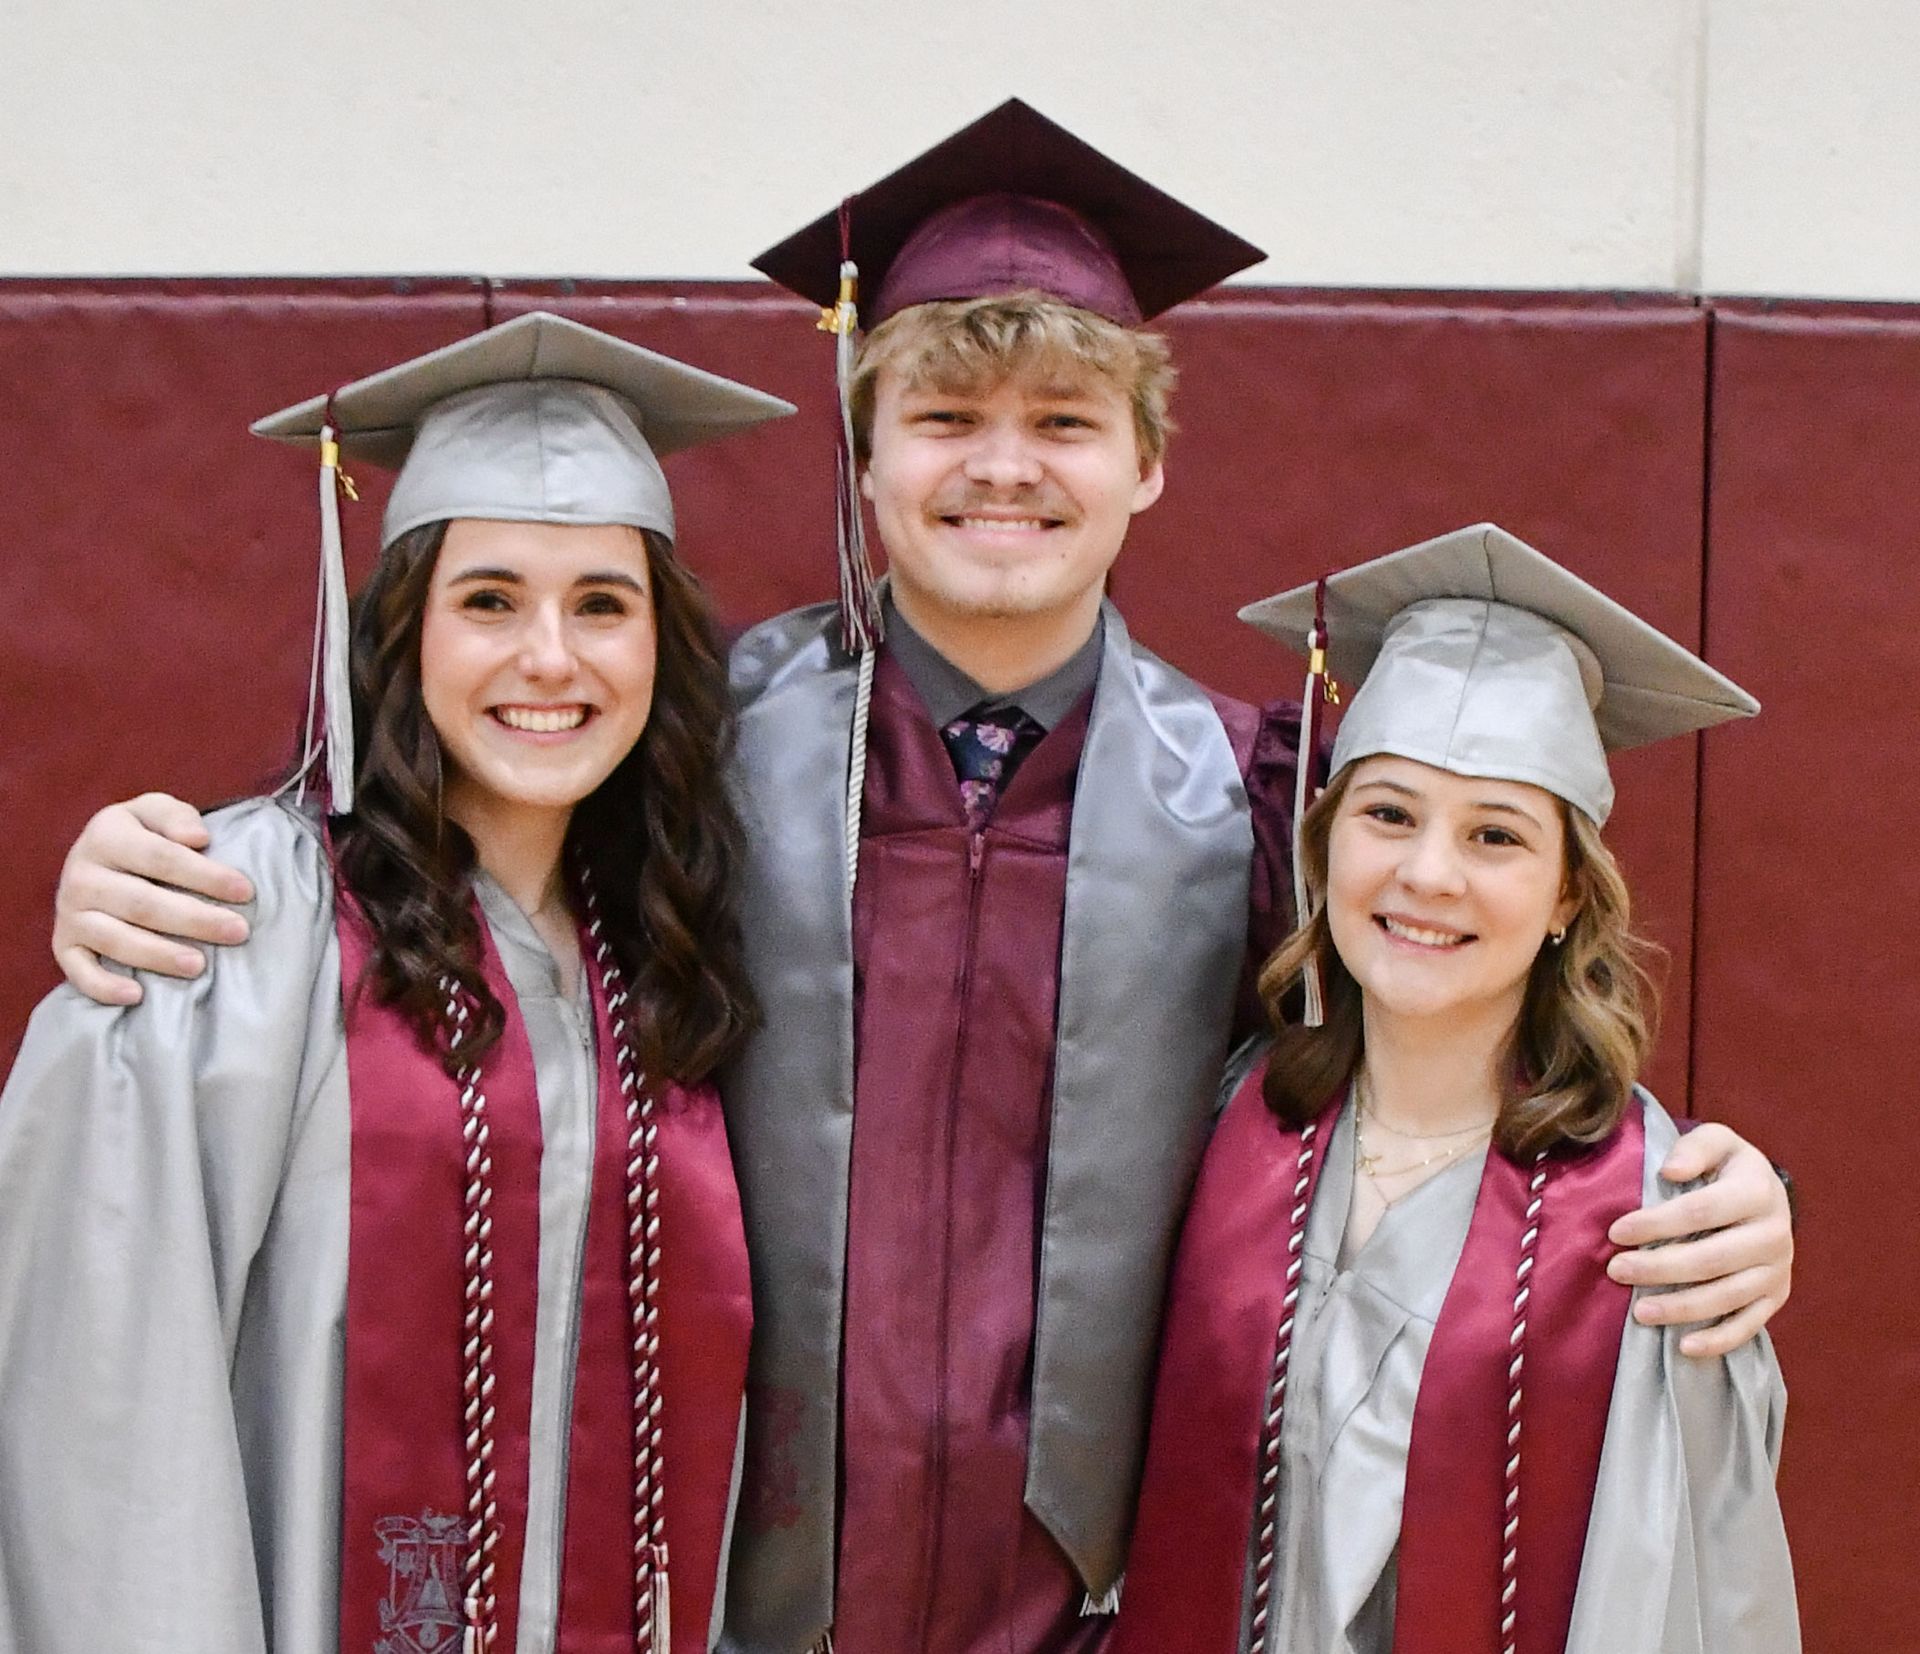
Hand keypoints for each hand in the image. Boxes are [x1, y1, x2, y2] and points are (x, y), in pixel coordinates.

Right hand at [52, 794, 253, 1005]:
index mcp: (106, 836)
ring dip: (159, 955)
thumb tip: (198, 838)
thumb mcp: (155, 811)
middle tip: (238, 932)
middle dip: (194, 919)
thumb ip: (176, 817)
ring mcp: (70, 913)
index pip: (161, 857)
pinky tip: (136, 996)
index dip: (205, 875)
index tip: (246, 891)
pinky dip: (103, 986)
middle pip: (143, 903)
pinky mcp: (64, 943)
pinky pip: (78, 970)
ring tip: (200, 966)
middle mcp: (81, 875)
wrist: (96, 857)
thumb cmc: (141, 836)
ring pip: (115, 939)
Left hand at [1604, 1124, 1792, 1359]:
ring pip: (1728, 1296)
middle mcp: (1774, 1234)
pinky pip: (1749, 1325)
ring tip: (1639, 1311)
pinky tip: (1685, 1347)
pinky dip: (1719, 1340)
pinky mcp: (1776, 1296)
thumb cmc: (1727, 1167)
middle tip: (1616, 1271)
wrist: (1766, 1192)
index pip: (1702, 1211)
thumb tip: (1670, 1171)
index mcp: (1758, 1192)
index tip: (1616, 1231)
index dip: (1657, 1223)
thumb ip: (1694, 1148)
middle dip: (1660, 1268)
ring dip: (1682, 1308)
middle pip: (1713, 1258)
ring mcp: (1777, 1270)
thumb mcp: (1717, 1141)